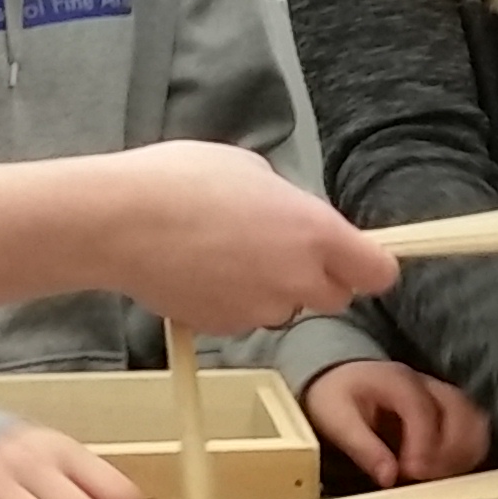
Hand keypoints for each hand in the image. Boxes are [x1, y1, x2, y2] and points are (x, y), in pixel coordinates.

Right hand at [99, 143, 395, 334]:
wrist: (119, 222)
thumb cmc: (183, 179)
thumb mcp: (251, 169)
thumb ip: (288, 203)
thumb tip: (291, 219)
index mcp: (315, 233)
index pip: (378, 273)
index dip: (369, 265)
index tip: (355, 256)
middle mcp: (297, 280)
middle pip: (334, 297)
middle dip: (317, 279)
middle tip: (280, 249)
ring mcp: (260, 309)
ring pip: (285, 308)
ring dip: (271, 290)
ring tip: (226, 254)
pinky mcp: (224, 329)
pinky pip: (244, 317)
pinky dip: (232, 301)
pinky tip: (201, 271)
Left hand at [304, 357, 488, 490]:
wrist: (340, 378)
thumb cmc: (336, 397)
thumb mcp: (336, 420)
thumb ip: (363, 448)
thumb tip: (389, 477)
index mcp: (398, 380)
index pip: (422, 409)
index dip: (423, 443)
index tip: (412, 473)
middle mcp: (427, 384)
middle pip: (460, 410)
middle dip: (449, 449)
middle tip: (425, 478)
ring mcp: (442, 395)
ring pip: (474, 419)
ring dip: (463, 451)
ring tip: (438, 478)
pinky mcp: (450, 410)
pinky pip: (473, 428)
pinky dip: (468, 451)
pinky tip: (447, 471)